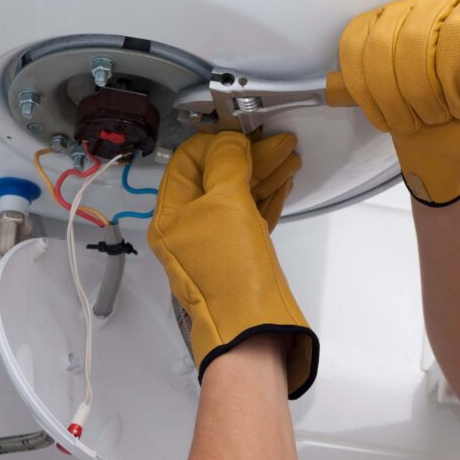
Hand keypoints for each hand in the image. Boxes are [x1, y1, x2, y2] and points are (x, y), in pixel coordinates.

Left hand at [148, 131, 317, 398]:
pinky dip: (266, 197)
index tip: (244, 130)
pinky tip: (283, 183)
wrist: (254, 329)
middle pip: (215, 176)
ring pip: (237, 195)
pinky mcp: (239, 256)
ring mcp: (214, 243)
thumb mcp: (225, 204)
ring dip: (262, 173)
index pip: (187, 162)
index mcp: (170, 215)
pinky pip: (250, 216)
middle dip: (247, 155)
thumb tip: (229, 141)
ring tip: (288, 158)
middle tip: (276, 142)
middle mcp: (188, 229)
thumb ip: (225, 164)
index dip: (216, 141)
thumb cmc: (231, 274)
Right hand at [334, 0, 459, 205]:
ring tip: (412, 117)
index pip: (458, 32)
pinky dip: (364, 88)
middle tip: (436, 117)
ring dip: (391, 96)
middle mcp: (451, 6)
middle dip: (419, 93)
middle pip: (413, 37)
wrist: (448, 146)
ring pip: (379, 44)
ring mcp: (410, 12)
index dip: (451, 80)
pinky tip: (385, 107)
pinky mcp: (377, 28)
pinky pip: (354, 46)